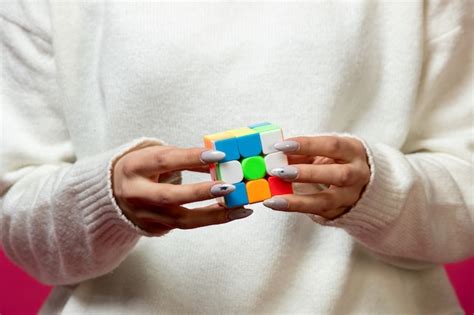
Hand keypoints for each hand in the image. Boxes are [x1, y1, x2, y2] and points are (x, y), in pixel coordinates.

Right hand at [112, 145, 252, 234]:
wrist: (111, 194)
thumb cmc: (142, 169)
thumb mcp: (156, 156)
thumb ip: (184, 158)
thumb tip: (218, 159)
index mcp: (134, 167)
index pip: (165, 161)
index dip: (191, 158)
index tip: (218, 155)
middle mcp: (135, 193)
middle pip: (169, 196)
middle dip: (201, 192)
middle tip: (229, 187)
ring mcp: (144, 215)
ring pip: (182, 219)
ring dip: (214, 215)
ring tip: (241, 209)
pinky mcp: (154, 228)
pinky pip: (186, 225)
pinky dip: (210, 219)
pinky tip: (230, 212)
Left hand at [263, 136, 369, 219]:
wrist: (363, 183)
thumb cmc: (337, 160)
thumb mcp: (324, 151)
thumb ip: (302, 152)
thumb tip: (274, 154)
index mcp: (353, 151)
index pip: (332, 146)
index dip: (306, 145)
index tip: (281, 146)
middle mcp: (358, 175)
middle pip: (337, 175)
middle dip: (306, 173)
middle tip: (280, 172)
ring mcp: (351, 197)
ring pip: (327, 201)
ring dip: (298, 200)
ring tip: (274, 199)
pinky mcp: (340, 213)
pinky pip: (317, 213)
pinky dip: (296, 208)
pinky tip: (277, 204)